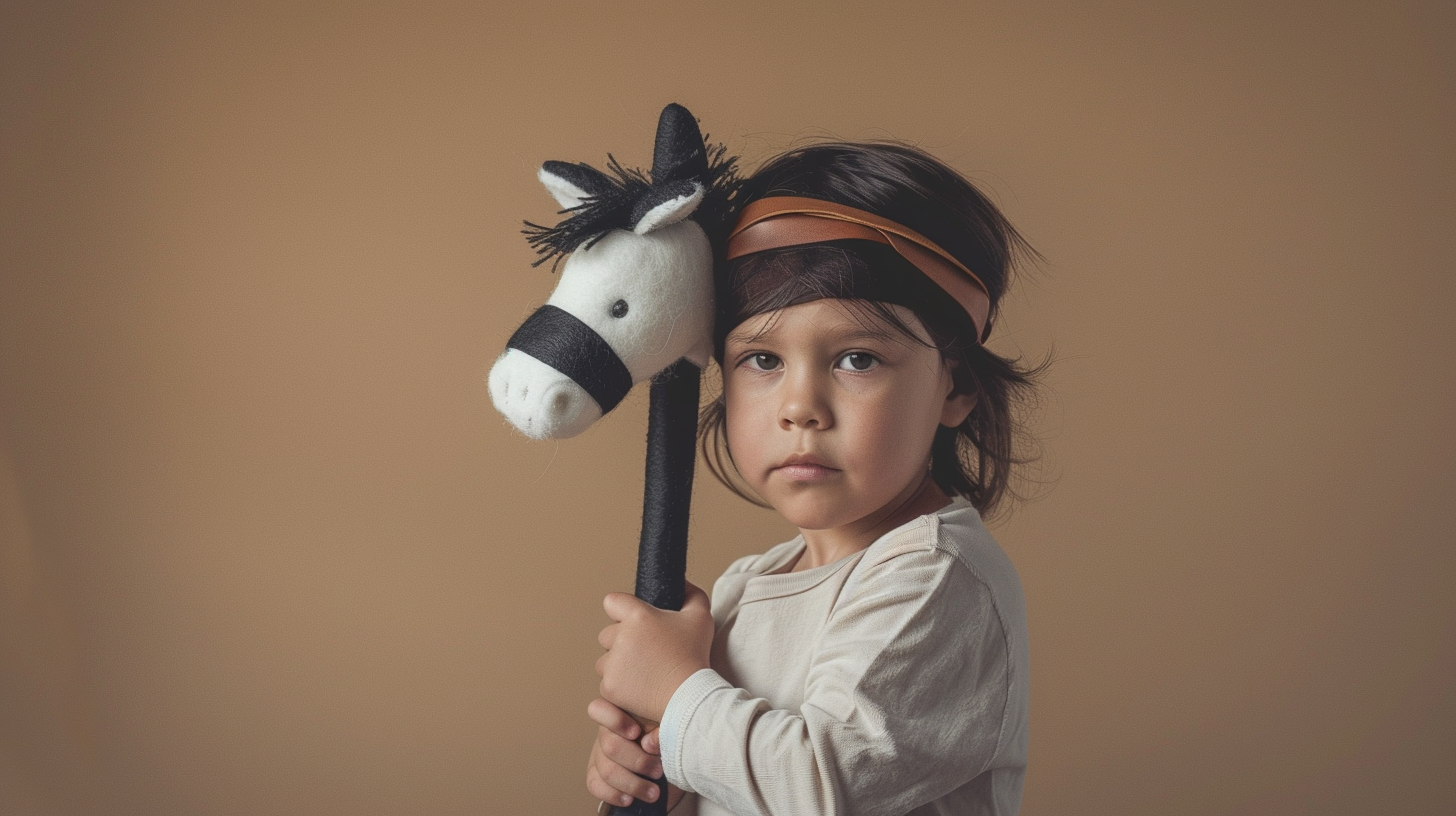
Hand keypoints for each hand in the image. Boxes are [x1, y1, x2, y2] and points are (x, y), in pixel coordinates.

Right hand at [585, 697, 683, 809]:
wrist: (677, 758)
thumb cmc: (673, 734)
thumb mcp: (671, 725)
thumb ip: (660, 728)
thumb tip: (649, 743)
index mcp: (622, 709)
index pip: (600, 709)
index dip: (615, 722)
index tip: (636, 733)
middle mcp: (607, 730)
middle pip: (610, 746)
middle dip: (637, 762)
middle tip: (658, 769)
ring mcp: (600, 752)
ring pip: (605, 769)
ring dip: (632, 784)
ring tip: (653, 792)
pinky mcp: (598, 773)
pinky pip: (594, 784)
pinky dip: (613, 794)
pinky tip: (630, 799)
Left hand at [595, 581, 712, 722]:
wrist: (690, 696)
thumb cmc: (695, 655)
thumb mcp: (701, 617)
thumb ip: (691, 594)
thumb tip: (682, 584)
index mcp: (638, 616)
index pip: (611, 602)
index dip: (620, 611)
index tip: (632, 622)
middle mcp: (620, 637)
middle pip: (606, 634)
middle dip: (620, 642)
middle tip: (645, 653)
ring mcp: (612, 663)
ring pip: (604, 660)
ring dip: (618, 664)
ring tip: (644, 672)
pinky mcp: (610, 686)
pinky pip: (606, 682)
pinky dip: (619, 687)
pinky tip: (640, 688)